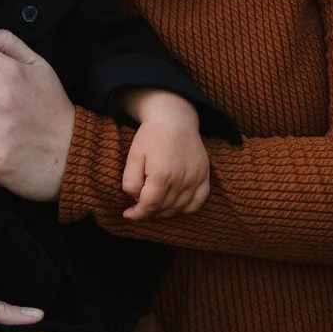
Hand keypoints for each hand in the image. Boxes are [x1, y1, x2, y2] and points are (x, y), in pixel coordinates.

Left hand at [119, 90, 210, 219]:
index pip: (149, 206)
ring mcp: (196, 178)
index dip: (137, 214)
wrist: (174, 118)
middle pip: (164, 209)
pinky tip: (174, 203)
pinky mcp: (204, 175)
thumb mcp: (133, 157)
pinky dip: (186, 207)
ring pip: (179, 208)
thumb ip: (130, 183)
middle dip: (149, 210)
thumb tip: (136, 200)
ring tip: (154, 202)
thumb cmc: (151, 136)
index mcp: (162, 175)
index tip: (128, 214)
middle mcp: (182, 180)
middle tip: (139, 204)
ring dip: (165, 210)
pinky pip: (198, 201)